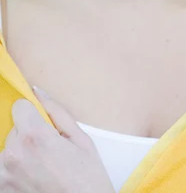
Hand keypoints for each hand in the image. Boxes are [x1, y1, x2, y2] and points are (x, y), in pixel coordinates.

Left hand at [0, 87, 115, 192]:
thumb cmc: (87, 181)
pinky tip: (35, 181)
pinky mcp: (3, 190)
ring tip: (42, 170)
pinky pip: (5, 171)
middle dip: (29, 136)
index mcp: (35, 137)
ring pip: (9, 151)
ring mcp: (4, 176)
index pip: (19, 106)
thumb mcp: (81, 140)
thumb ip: (57, 112)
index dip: (33, 113)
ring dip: (21, 155)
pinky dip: (17, 173)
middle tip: (50, 153)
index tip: (42, 124)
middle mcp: (13, 155)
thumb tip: (38, 92)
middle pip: (14, 130)